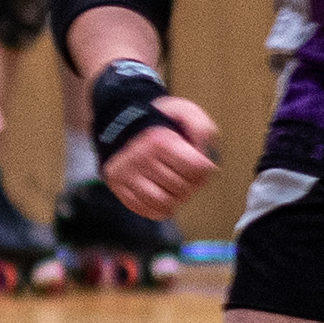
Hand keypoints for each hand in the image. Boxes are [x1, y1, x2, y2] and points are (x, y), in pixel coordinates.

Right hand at [103, 94, 220, 218]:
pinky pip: (145, 209)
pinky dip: (159, 208)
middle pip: (182, 187)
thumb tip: (205, 158)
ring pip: (163, 202)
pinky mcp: (118, 187)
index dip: (205, 168)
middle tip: (186, 174)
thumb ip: (202, 129)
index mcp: (158, 140)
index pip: (197, 168)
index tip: (199, 162)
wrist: (122, 123)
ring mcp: (126, 175)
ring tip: (175, 187)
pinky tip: (163, 195)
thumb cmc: (160, 122)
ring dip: (175, 198)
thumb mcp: (186, 112)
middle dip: (191, 184)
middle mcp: (139, 158)